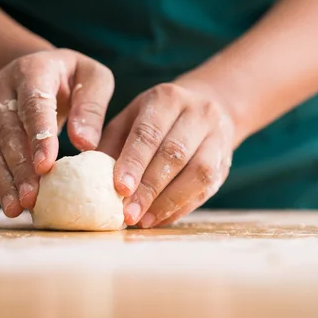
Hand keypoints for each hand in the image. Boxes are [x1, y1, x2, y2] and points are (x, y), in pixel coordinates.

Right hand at [0, 49, 113, 216]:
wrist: (39, 68)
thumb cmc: (74, 77)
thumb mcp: (94, 78)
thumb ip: (92, 106)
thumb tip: (85, 144)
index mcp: (33, 70)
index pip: (33, 103)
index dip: (38, 135)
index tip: (45, 166)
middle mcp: (3, 88)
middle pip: (7, 129)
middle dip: (19, 166)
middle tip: (32, 196)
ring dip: (4, 180)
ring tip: (18, 208)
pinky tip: (11, 205)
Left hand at [98, 82, 234, 227]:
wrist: (209, 106)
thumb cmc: (156, 119)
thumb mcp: (130, 119)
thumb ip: (111, 145)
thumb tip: (90, 178)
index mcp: (167, 98)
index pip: (149, 132)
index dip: (134, 162)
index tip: (119, 188)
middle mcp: (198, 113)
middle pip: (174, 153)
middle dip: (149, 188)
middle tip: (127, 213)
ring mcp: (217, 136)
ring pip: (197, 172)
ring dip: (168, 201)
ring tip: (142, 220)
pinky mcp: (226, 161)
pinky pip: (207, 188)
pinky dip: (181, 207)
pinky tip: (159, 218)